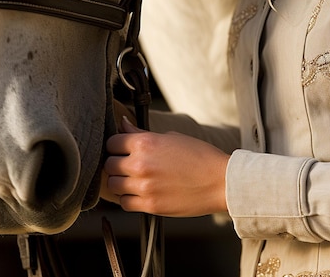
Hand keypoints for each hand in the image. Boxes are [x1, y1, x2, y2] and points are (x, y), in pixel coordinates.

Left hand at [102, 117, 229, 216]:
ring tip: (132, 181)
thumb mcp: (171, 137)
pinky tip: (138, 194)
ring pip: (113, 185)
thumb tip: (123, 124)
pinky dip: (128, 199)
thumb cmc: (200, 157)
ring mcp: (144, 186)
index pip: (112, 143)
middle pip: (108, 165)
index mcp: (145, 143)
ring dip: (120, 182)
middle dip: (115, 165)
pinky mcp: (150, 205)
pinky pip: (124, 203)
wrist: (220, 182)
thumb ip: (142, 133)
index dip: (116, 146)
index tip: (121, 150)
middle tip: (126, 167)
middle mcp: (140, 164)